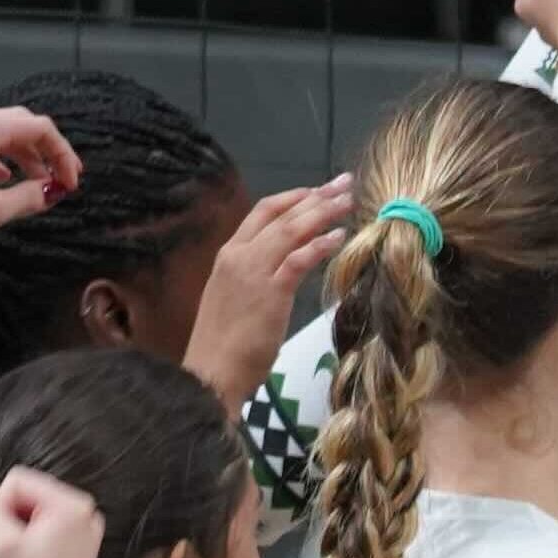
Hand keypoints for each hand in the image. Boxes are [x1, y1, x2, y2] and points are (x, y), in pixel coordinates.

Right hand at [0, 466, 109, 557]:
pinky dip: (27, 546)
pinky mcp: (76, 552)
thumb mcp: (0, 546)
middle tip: (11, 557)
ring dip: (15, 535)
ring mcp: (83, 533)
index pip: (17, 480)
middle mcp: (85, 514)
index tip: (5, 544)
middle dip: (8, 521)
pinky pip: (40, 531)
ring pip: (29, 514)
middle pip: (25, 494)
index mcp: (73, 505)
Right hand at [184, 175, 361, 408]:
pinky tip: (339, 236)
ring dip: (323, 212)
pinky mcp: (270, 291)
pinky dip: (320, 244)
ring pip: (292, 230)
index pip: (262, 212)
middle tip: (344, 183)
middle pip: (282, 215)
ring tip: (348, 201)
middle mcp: (239, 255)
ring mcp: (253, 271)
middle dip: (316, 196)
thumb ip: (253, 280)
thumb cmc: (222, 347)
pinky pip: (299, 259)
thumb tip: (279, 271)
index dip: (293, 198)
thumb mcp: (234, 300)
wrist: (210, 374)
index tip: (316, 192)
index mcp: (228, 255)